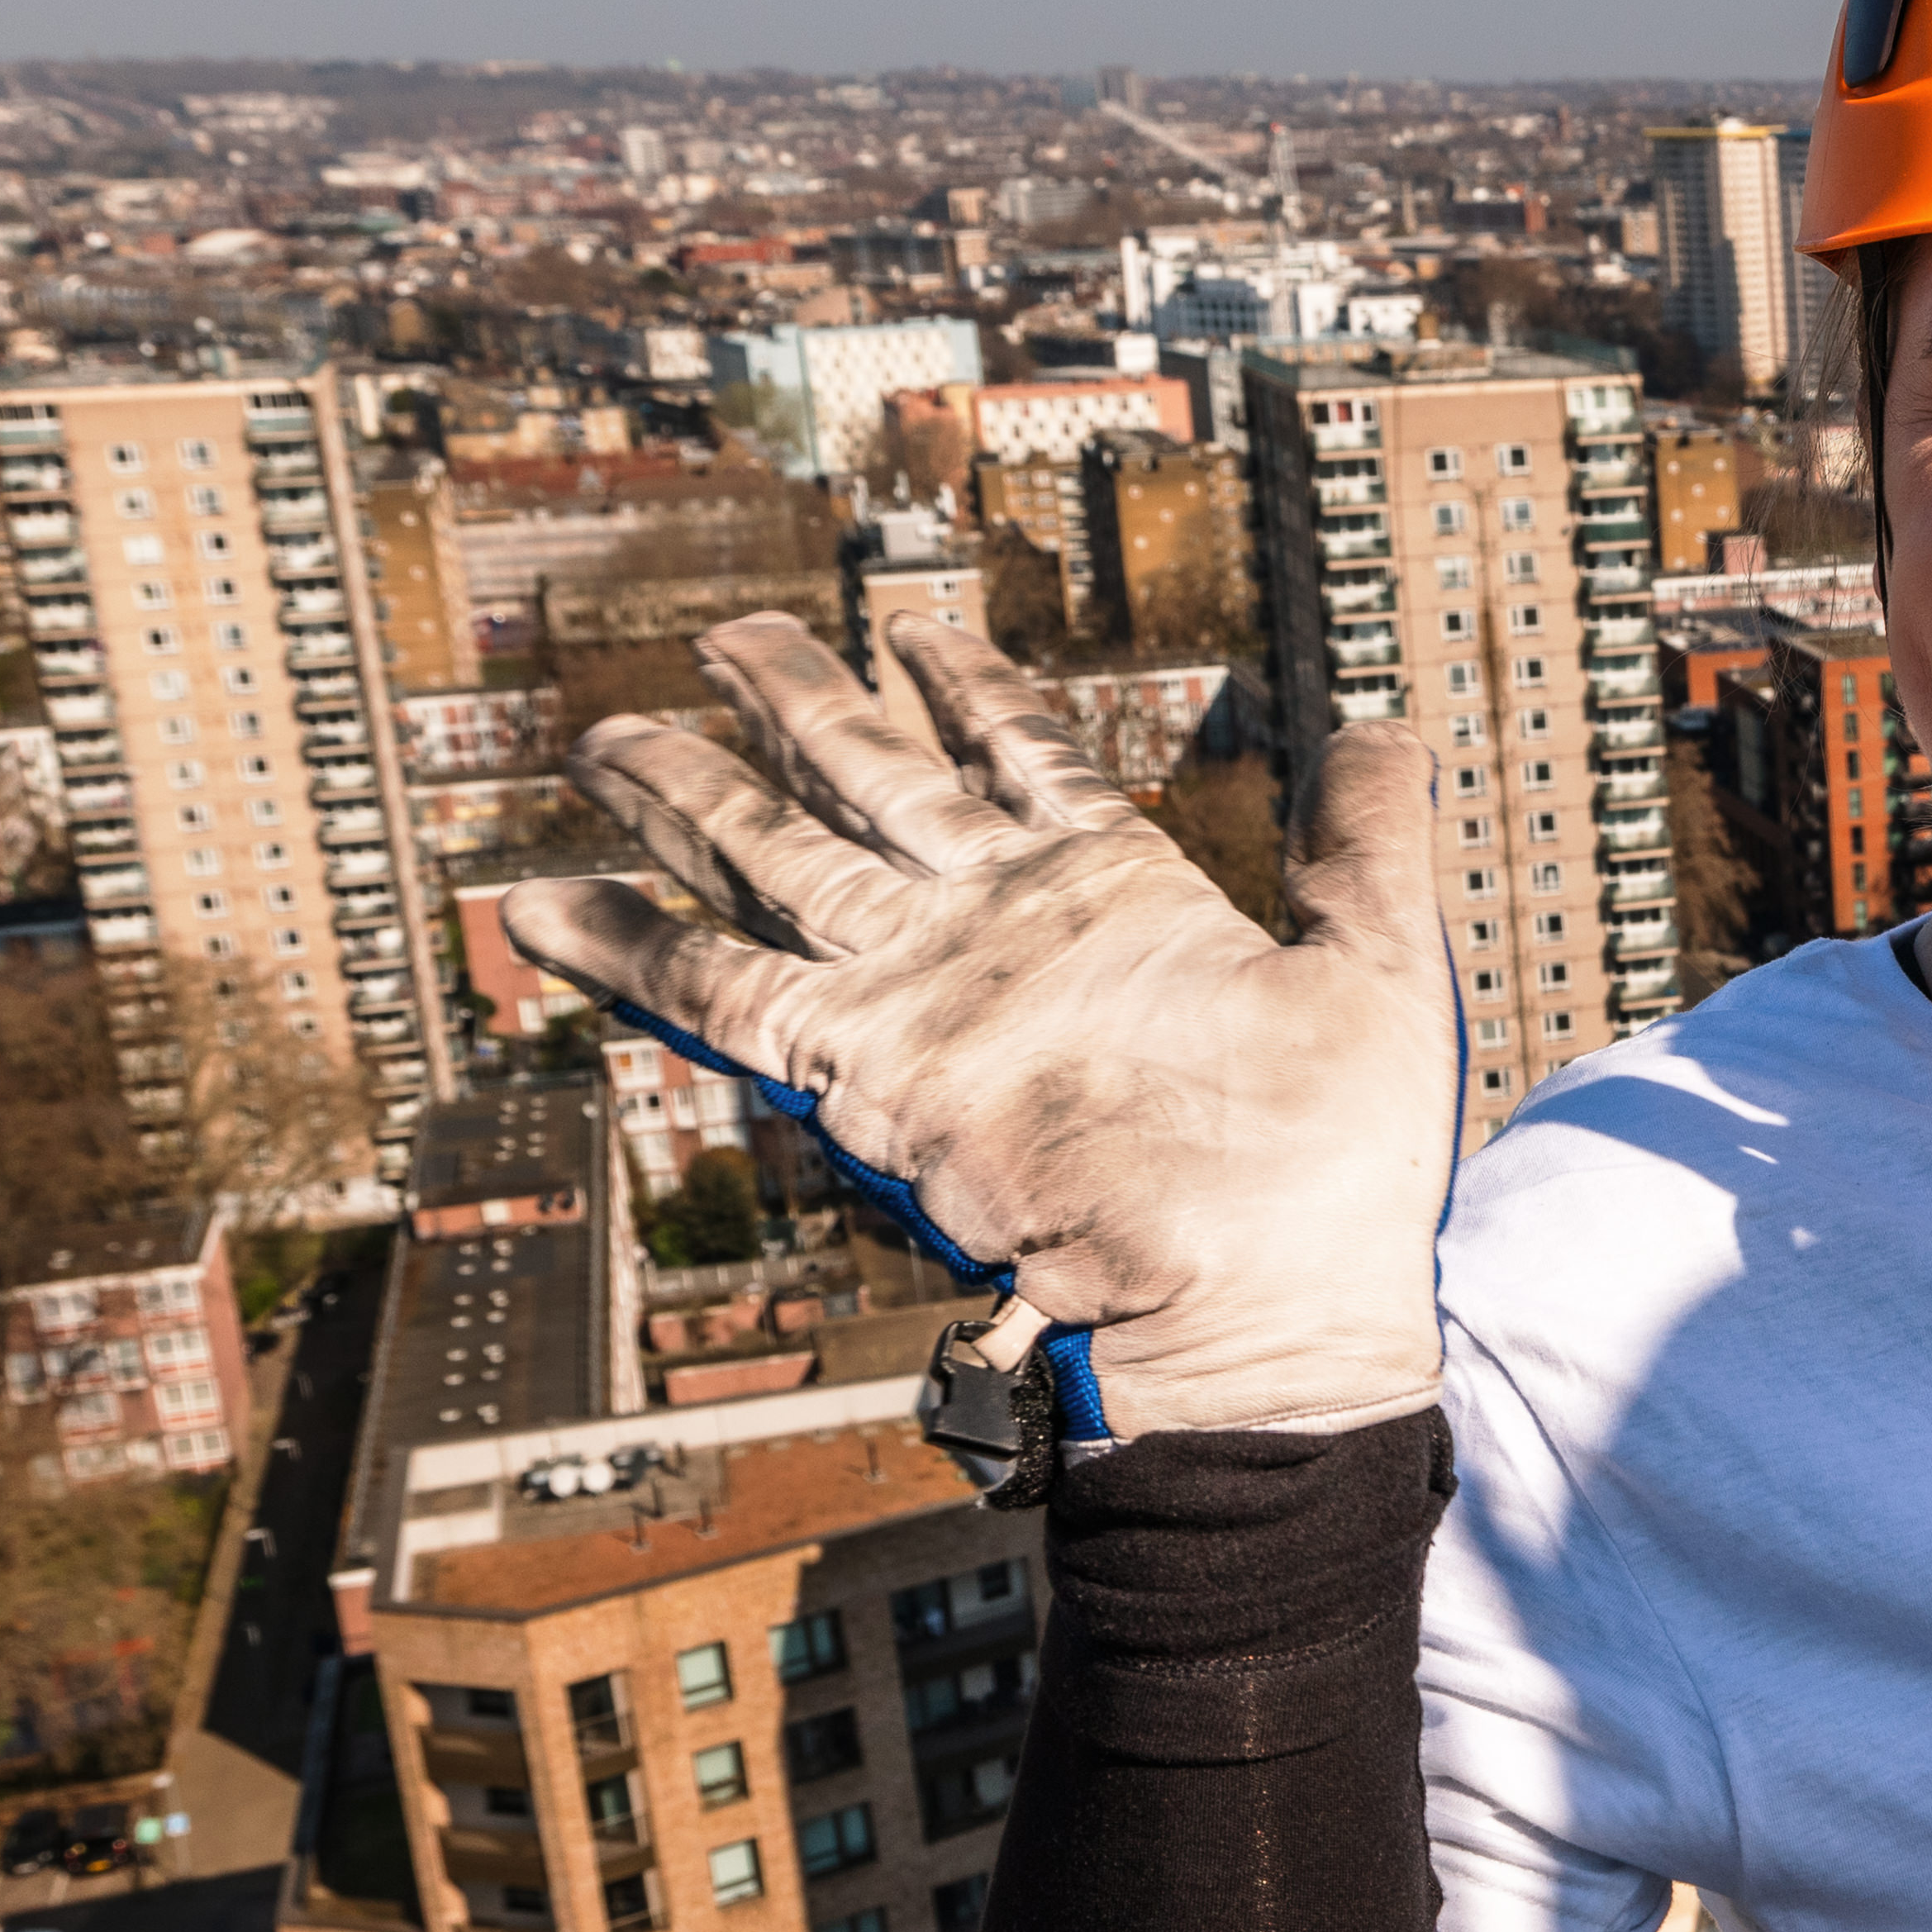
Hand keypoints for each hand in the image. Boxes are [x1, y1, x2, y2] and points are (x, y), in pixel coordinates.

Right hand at [494, 613, 1458, 1436]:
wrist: (1271, 1310)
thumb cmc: (1338, 1175)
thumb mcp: (1381, 965)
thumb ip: (1364, 841)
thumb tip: (1388, 732)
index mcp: (1114, 896)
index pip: (1019, 756)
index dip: (967, 684)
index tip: (913, 622)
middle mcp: (1002, 937)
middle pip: (867, 785)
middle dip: (788, 708)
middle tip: (720, 637)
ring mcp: (929, 998)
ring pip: (779, 861)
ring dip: (688, 798)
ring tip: (604, 736)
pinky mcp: (869, 1073)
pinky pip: (723, 992)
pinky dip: (630, 948)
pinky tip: (542, 904)